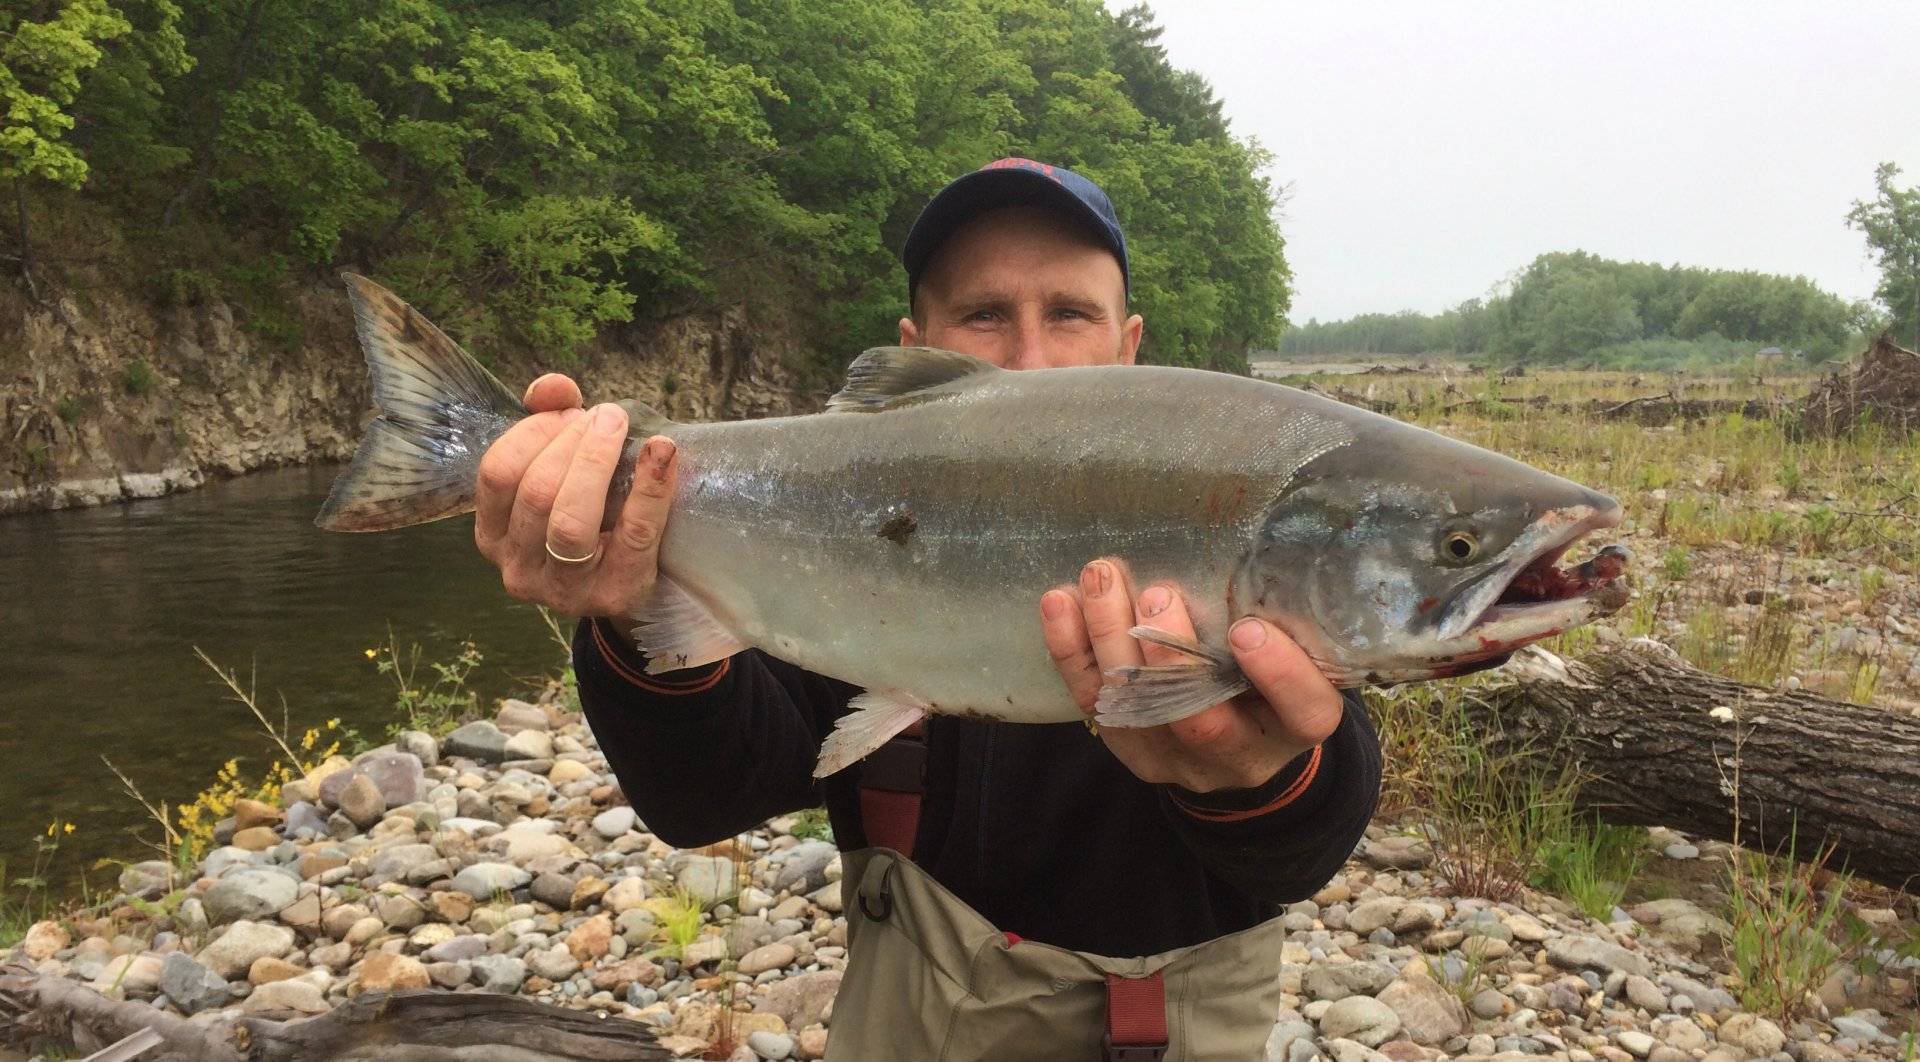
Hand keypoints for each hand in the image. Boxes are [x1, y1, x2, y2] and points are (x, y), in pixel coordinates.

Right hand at [474, 373, 677, 618]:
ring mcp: (564, 589)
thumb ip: (549, 419)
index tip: (571, 413)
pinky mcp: (615, 594)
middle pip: (536, 493)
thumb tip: (553, 387)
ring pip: (571, 520)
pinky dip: (651, 486)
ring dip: (597, 460)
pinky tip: (662, 451)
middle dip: (573, 443)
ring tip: (620, 429)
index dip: (533, 432)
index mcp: (493, 533)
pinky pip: (634, 533)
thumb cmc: (590, 514)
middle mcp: (519, 568)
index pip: (497, 474)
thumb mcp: (560, 469)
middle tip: (606, 417)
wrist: (631, 580)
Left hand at [1040, 558, 1344, 793]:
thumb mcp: (1300, 654)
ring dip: (1112, 639)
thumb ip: (1285, 619)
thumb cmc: (1273, 678)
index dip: (1278, 674)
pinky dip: (1071, 650)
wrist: (1240, 744)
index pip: (1302, 711)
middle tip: (1158, 596)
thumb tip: (1248, 539)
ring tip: (1101, 579)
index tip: (1248, 629)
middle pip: (1202, 722)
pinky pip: (1093, 701)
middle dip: (1173, 657)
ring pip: (1138, 709)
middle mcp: (1239, 755)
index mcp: (1295, 727)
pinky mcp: (1132, 749)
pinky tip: (1060, 603)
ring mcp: (1178, 758)